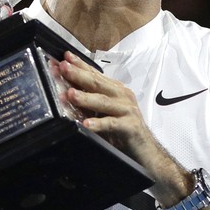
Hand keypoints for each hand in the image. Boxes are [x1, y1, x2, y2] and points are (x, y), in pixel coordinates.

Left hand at [57, 51, 187, 197]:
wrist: (146, 152)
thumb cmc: (123, 132)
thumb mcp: (103, 114)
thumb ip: (88, 104)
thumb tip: (64, 93)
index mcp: (116, 90)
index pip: (95, 74)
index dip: (79, 65)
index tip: (63, 57)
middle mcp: (122, 96)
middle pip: (97, 83)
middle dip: (79, 74)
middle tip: (63, 68)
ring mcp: (128, 110)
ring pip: (103, 101)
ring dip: (85, 97)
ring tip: (70, 94)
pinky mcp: (130, 127)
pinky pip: (112, 124)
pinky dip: (99, 123)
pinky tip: (86, 124)